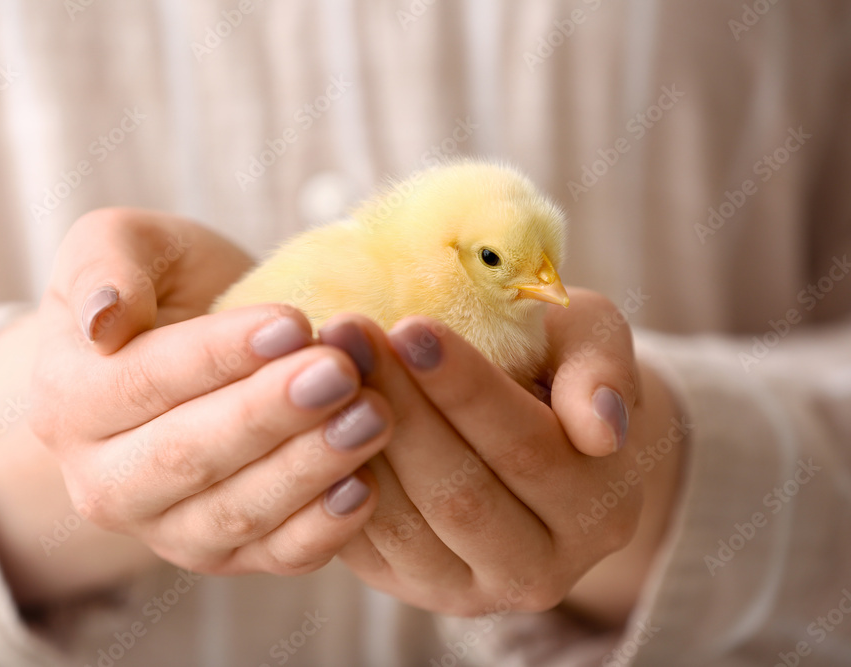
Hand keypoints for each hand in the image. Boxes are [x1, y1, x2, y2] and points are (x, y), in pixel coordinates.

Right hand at [29, 208, 387, 577]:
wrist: (185, 356)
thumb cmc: (162, 290)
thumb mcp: (121, 244)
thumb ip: (104, 264)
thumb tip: (104, 320)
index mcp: (67, 401)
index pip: (143, 381)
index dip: (219, 355)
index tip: (292, 323)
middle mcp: (103, 481)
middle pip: (188, 455)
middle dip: (270, 415)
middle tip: (341, 373)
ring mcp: (163, 529)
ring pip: (234, 513)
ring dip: (307, 469)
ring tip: (371, 418)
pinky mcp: (224, 555)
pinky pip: (271, 556)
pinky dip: (320, 531)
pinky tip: (365, 488)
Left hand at [325, 289, 683, 621]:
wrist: (529, 436)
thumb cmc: (556, 369)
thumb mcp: (592, 344)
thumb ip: (601, 370)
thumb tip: (600, 427)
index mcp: (600, 507)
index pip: (527, 447)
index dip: (465, 389)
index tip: (409, 327)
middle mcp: (544, 567)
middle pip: (461, 493)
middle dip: (399, 408)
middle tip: (347, 334)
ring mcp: (475, 589)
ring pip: (408, 527)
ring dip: (357, 445)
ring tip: (324, 371)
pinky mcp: (417, 591)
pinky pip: (369, 548)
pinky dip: (338, 486)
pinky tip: (317, 423)